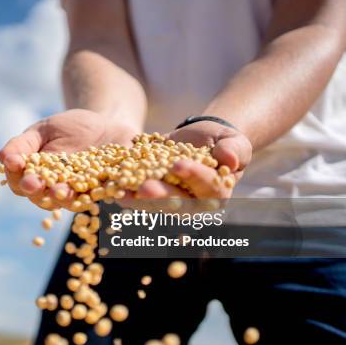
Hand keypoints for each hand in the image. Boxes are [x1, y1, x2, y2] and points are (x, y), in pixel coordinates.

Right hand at [0, 109, 137, 208]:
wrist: (105, 125)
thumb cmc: (68, 128)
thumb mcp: (42, 131)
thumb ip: (22, 145)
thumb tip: (3, 159)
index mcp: (37, 178)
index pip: (20, 183)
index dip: (17, 177)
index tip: (14, 166)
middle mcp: (56, 190)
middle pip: (43, 197)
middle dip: (38, 192)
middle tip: (35, 185)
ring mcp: (81, 192)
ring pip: (71, 201)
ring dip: (65, 198)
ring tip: (61, 192)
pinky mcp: (106, 189)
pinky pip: (104, 194)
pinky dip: (106, 194)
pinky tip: (106, 189)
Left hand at [120, 121, 251, 205]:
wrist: (200, 140)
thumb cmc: (222, 142)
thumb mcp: (233, 141)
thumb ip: (234, 150)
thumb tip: (230, 159)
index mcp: (217, 193)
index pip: (207, 186)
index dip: (193, 176)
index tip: (179, 164)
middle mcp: (193, 204)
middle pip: (177, 202)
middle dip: (160, 195)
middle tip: (145, 188)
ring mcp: (171, 202)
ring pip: (153, 204)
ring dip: (136, 200)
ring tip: (121, 192)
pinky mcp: (152, 196)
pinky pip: (137, 197)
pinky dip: (125, 193)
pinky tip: (111, 188)